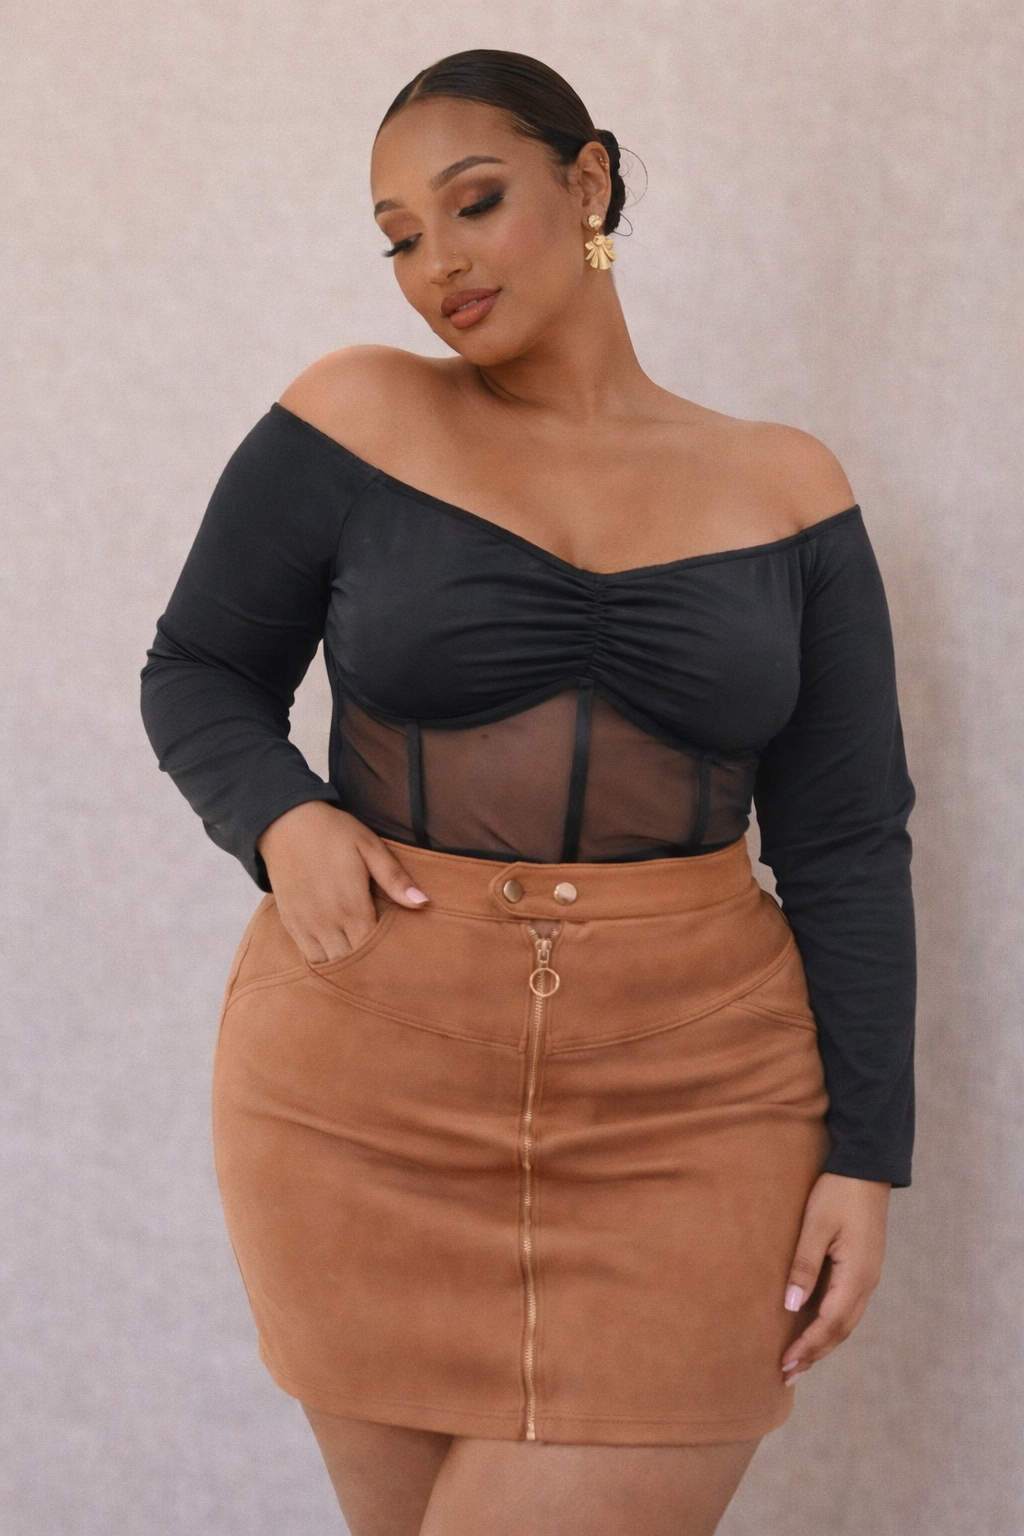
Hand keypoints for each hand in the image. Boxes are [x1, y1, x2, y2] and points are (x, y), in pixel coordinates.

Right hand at [256, 801, 430, 962]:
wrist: (285, 822)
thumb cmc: (333, 832)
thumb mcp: (370, 847)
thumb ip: (395, 878)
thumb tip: (423, 902)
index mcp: (352, 905)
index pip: (374, 950)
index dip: (389, 957)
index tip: (403, 958)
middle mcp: (328, 921)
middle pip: (353, 964)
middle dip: (370, 967)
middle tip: (388, 967)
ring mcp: (306, 925)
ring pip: (330, 965)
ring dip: (347, 968)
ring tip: (365, 964)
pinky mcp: (291, 923)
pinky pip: (309, 957)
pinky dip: (325, 961)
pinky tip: (339, 953)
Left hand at [780, 1171, 890, 1385]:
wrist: (867, 1168)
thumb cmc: (838, 1193)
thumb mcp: (816, 1225)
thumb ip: (804, 1265)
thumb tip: (791, 1305)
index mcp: (856, 1275)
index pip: (830, 1323)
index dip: (808, 1346)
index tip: (786, 1363)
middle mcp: (867, 1282)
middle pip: (841, 1330)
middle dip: (814, 1354)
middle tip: (787, 1374)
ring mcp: (868, 1276)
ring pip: (846, 1321)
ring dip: (823, 1343)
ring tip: (799, 1361)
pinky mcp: (863, 1267)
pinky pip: (847, 1306)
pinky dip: (830, 1325)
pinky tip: (814, 1329)